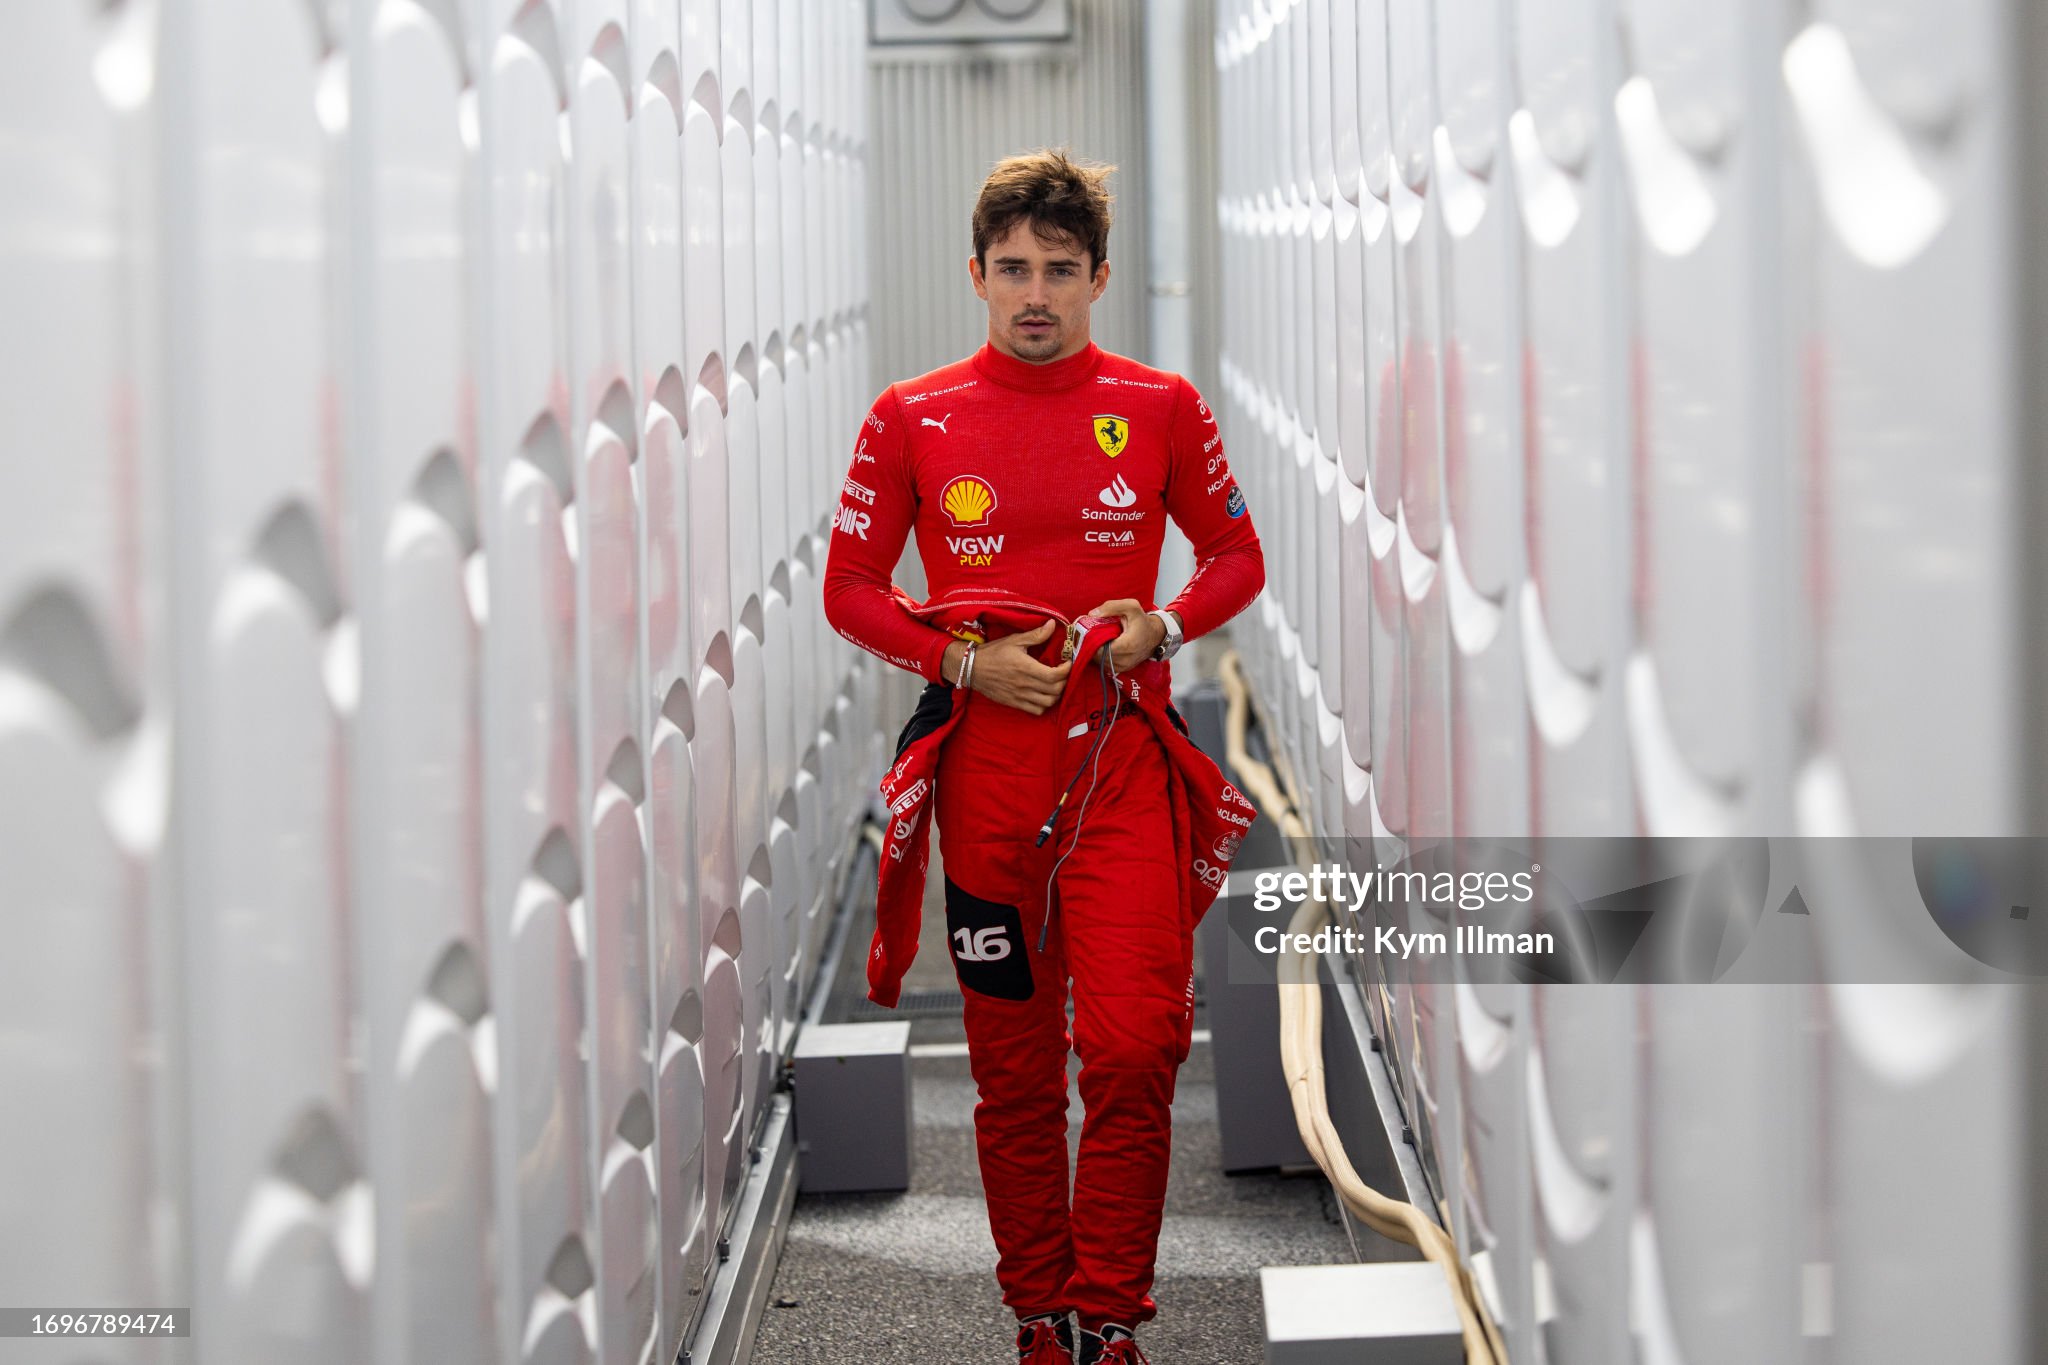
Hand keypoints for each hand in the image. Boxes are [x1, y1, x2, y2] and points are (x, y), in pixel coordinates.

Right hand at [950, 619, 1071, 714]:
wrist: (971, 668)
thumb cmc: (993, 652)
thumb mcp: (1015, 640)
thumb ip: (1036, 635)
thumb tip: (1053, 624)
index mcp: (1026, 668)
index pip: (1055, 675)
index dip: (1067, 670)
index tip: (1068, 662)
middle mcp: (1025, 684)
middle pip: (1055, 691)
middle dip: (1064, 681)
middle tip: (1063, 673)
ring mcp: (1019, 696)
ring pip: (1048, 703)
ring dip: (1056, 694)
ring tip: (1055, 684)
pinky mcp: (1014, 703)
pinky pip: (1036, 711)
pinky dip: (1044, 705)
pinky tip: (1043, 695)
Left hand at [1084, 599, 1168, 674]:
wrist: (1156, 635)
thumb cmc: (1142, 621)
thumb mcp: (1131, 606)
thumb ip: (1111, 607)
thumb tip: (1092, 614)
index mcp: (1127, 645)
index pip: (1100, 649)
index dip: (1091, 641)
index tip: (1089, 632)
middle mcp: (1125, 660)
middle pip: (1098, 656)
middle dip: (1091, 646)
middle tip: (1090, 635)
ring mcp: (1123, 667)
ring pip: (1100, 662)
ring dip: (1095, 652)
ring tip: (1097, 640)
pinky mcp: (1122, 669)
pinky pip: (1105, 665)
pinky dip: (1101, 657)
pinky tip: (1103, 646)